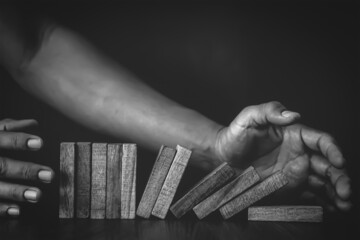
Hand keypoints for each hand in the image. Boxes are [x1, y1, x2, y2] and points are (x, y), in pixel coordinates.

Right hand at [0, 119, 53, 216]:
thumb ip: (8, 128)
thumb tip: (33, 124)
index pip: (2, 138)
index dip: (20, 141)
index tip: (40, 143)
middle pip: (2, 166)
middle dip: (26, 170)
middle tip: (50, 174)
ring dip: (16, 191)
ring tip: (37, 195)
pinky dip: (1, 209)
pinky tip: (16, 210)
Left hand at [214, 101, 351, 210]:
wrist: (221, 156)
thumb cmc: (235, 134)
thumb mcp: (248, 117)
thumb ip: (269, 111)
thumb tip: (292, 115)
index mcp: (294, 134)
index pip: (321, 141)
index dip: (333, 150)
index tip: (339, 162)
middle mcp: (299, 152)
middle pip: (327, 164)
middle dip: (340, 177)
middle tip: (346, 192)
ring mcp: (294, 170)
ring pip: (322, 181)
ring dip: (336, 192)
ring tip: (344, 205)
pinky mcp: (287, 185)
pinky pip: (309, 193)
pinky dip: (322, 200)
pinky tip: (331, 208)